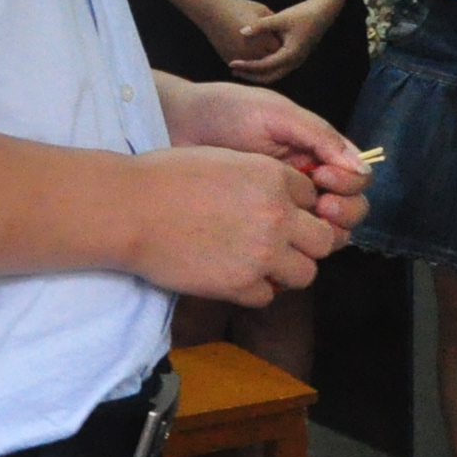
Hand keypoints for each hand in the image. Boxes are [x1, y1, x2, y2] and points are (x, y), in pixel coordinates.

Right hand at [121, 146, 343, 305]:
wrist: (132, 209)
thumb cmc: (168, 177)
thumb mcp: (225, 160)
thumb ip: (260, 178)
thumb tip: (276, 197)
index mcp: (273, 177)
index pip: (312, 197)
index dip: (297, 207)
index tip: (277, 213)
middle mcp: (277, 215)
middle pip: (324, 239)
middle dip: (307, 243)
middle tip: (282, 245)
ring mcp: (262, 253)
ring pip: (306, 273)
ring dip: (288, 270)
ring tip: (261, 264)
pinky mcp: (240, 284)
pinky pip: (268, 296)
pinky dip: (254, 290)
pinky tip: (233, 276)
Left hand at [157, 77, 372, 234]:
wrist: (174, 127)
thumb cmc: (224, 111)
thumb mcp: (276, 114)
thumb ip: (319, 136)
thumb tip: (362, 167)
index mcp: (315, 154)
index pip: (354, 180)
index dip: (348, 184)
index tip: (323, 175)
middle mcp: (304, 184)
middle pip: (346, 213)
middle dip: (343, 213)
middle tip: (320, 208)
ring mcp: (280, 210)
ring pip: (321, 236)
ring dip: (322, 235)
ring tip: (296, 224)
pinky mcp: (256, 231)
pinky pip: (285, 249)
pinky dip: (290, 252)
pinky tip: (273, 242)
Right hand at [195, 0, 278, 69]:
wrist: (211, 10)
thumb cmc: (239, 7)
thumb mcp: (262, 11)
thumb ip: (274, 24)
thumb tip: (284, 32)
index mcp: (262, 39)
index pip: (279, 49)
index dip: (282, 45)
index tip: (284, 41)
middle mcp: (251, 52)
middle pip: (269, 61)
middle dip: (273, 56)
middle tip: (277, 50)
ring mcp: (239, 57)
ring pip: (255, 67)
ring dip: (260, 61)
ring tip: (264, 53)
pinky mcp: (228, 59)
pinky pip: (242, 67)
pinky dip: (247, 63)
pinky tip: (250, 54)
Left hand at [226, 0, 338, 81]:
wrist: (322, 13)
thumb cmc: (302, 14)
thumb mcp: (280, 18)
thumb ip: (260, 25)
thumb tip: (241, 32)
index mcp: (290, 55)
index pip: (264, 66)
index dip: (246, 66)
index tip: (231, 63)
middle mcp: (294, 63)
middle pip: (268, 77)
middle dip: (250, 76)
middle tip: (233, 71)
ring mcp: (296, 62)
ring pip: (273, 75)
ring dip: (257, 74)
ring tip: (240, 69)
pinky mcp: (295, 58)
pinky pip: (277, 69)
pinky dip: (264, 69)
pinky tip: (253, 62)